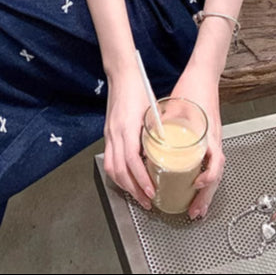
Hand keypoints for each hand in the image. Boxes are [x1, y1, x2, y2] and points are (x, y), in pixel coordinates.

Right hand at [102, 67, 155, 209]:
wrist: (121, 75)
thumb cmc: (138, 88)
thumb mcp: (152, 109)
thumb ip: (156, 129)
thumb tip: (167, 148)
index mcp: (127, 128)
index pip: (132, 161)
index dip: (141, 180)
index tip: (151, 191)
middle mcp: (115, 134)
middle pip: (119, 171)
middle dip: (133, 190)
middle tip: (146, 201)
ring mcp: (109, 134)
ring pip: (111, 168)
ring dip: (124, 185)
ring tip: (137, 194)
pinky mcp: (108, 133)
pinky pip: (110, 159)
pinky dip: (118, 173)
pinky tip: (128, 177)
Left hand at [170, 63, 224, 219]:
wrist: (204, 75)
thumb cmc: (193, 88)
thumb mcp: (175, 106)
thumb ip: (163, 122)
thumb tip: (147, 139)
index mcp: (209, 132)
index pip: (216, 161)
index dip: (209, 176)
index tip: (197, 186)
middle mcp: (214, 139)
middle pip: (216, 174)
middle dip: (206, 197)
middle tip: (196, 212)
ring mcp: (214, 140)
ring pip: (215, 172)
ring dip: (206, 192)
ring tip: (196, 207)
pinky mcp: (211, 139)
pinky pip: (211, 163)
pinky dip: (205, 177)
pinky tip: (196, 185)